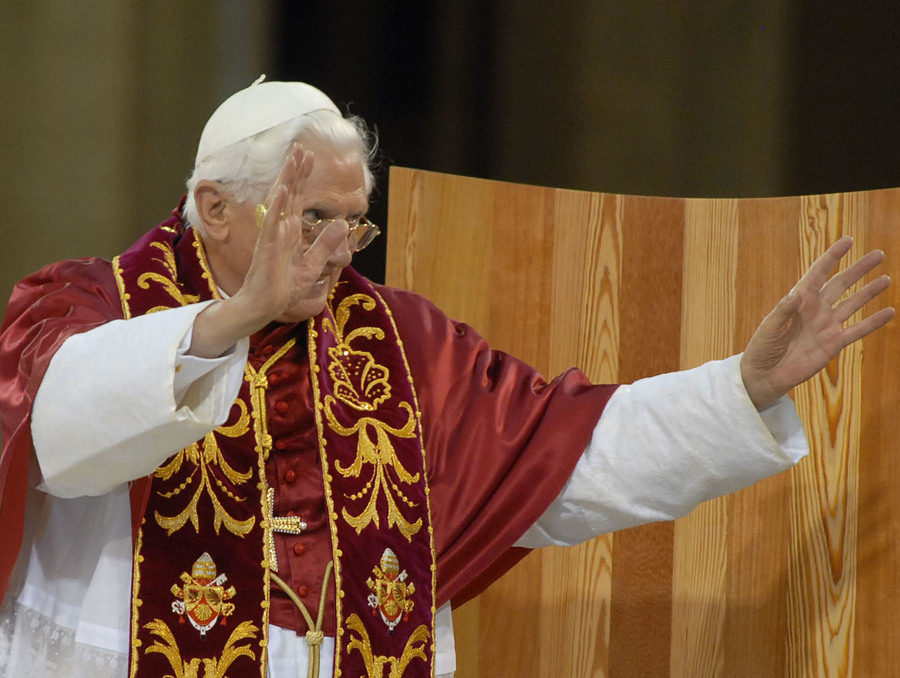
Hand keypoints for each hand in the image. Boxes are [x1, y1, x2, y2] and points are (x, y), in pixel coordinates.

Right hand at [236, 144, 348, 323]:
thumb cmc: (285, 288)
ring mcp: (273, 236)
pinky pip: (271, 223)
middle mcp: (281, 229)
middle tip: (301, 148)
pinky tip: (281, 190)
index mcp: (291, 232)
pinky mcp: (267, 247)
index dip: (303, 178)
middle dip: (295, 171)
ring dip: (286, 180)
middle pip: (289, 193)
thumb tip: (342, 224)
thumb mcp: (314, 265)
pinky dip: (276, 207)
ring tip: (292, 160)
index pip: (298, 198)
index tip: (310, 157)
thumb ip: (326, 245)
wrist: (266, 306)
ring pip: (279, 202)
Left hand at [740, 236, 893, 409]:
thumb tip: (796, 295)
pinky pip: (857, 330)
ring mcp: (826, 325)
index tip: (848, 240)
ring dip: (869, 291)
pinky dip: (873, 322)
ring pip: (853, 303)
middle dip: (858, 269)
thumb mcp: (769, 327)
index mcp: (798, 300)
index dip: (832, 256)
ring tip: (885, 278)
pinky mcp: (834, 343)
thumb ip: (783, 311)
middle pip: (841, 284)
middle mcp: (816, 309)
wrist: (765, 375)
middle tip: (878, 254)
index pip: (818, 273)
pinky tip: (889, 312)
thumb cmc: (762, 347)